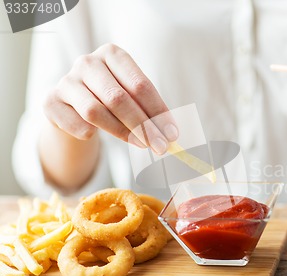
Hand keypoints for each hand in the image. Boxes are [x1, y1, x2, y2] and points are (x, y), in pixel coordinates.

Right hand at [43, 43, 177, 154]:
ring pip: (96, 112)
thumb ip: (149, 110)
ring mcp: (66, 81)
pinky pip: (77, 125)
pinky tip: (98, 136)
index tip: (172, 133)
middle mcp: (87, 63)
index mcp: (112, 54)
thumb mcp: (131, 96)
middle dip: (143, 126)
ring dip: (122, 133)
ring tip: (141, 144)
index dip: (158, 111)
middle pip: (118, 98)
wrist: (73, 105)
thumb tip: (171, 134)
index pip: (139, 84)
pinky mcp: (51, 102)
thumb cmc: (111, 98)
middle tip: (161, 146)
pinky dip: (92, 134)